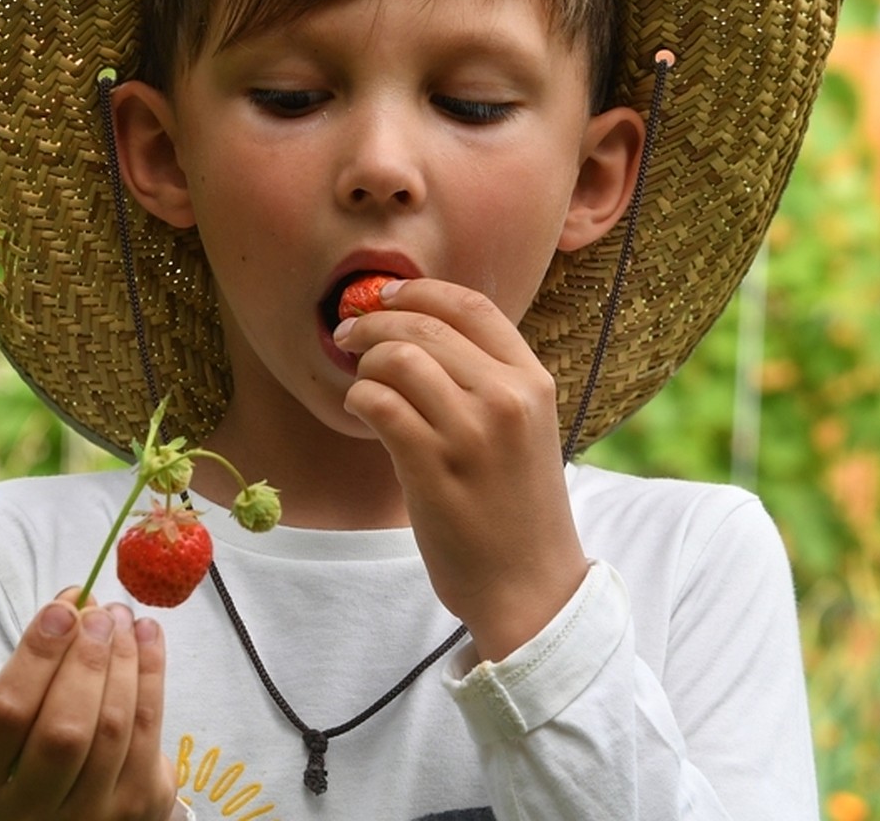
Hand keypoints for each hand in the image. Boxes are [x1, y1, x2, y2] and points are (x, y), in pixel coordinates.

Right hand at [0, 588, 178, 819]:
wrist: (87, 805)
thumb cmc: (46, 744)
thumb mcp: (26, 710)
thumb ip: (41, 662)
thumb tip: (75, 602)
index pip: (4, 714)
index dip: (35, 655)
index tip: (62, 609)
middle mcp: (30, 809)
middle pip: (63, 729)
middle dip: (86, 659)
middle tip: (99, 614)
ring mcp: (88, 813)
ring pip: (113, 725)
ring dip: (123, 657)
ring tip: (122, 616)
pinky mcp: (137, 804)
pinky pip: (148, 726)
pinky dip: (151, 670)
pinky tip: (148, 634)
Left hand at [334, 277, 587, 660]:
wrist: (531, 588)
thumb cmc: (516, 505)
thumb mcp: (524, 428)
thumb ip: (486, 379)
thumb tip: (419, 330)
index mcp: (532, 381)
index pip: (472, 305)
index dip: (418, 291)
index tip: (384, 295)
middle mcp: (507, 398)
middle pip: (424, 327)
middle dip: (374, 321)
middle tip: (347, 334)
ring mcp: (471, 434)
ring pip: (397, 358)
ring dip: (364, 362)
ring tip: (361, 382)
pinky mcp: (433, 468)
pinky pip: (378, 404)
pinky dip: (358, 399)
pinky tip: (360, 411)